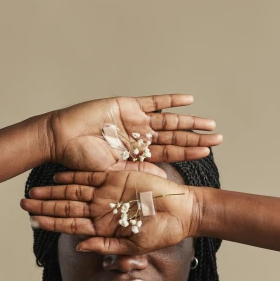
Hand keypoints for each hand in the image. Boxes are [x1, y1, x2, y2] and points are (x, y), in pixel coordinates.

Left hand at [21, 169, 197, 254]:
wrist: (183, 212)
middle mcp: (101, 209)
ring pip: (74, 190)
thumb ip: (105, 246)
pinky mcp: (118, 177)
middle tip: (22, 203)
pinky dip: (74, 175)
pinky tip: (57, 176)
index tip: (31, 222)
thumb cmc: (162, 234)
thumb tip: (79, 247)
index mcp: (103, 227)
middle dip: (44, 205)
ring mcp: (108, 193)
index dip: (50, 223)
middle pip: (66, 206)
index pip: (70, 224)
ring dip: (53, 191)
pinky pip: (91, 175)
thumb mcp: (133, 247)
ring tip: (33, 190)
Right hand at [45, 94, 221, 172]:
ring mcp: (135, 120)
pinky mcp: (127, 105)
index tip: (208, 152)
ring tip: (209, 123)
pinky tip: (189, 100)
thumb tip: (164, 180)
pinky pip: (153, 102)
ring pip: (168, 120)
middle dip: (195, 137)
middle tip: (218, 137)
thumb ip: (137, 173)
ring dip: (189, 121)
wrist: (61, 139)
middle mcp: (139, 136)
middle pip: (174, 136)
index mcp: (137, 153)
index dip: (188, 152)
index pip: (169, 152)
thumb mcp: (112, 172)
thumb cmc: (80, 160)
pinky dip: (170, 101)